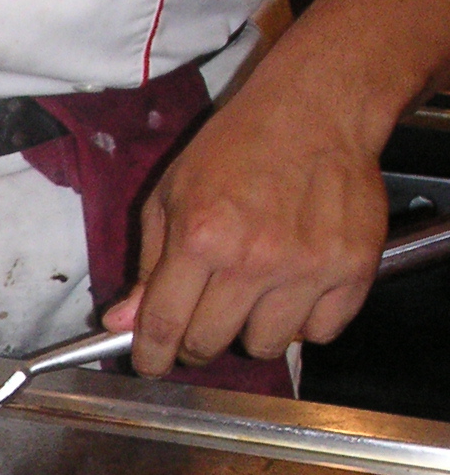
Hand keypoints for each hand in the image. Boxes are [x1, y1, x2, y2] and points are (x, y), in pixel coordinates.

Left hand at [104, 0, 449, 374]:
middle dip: (196, 340)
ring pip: (267, 345)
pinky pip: (320, 332)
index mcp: (201, 238)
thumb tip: (122, 323)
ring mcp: (308, 267)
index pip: (164, 325)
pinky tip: (293, 289)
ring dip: (253, 330)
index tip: (148, 364)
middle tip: (202, 317)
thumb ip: (147, 266)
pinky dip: (305, 321)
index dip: (149, 357)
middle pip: (211, 344)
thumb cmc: (237, 147)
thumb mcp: (170, 197)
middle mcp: (254, 259)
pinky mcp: (353, 269)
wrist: (314, 110)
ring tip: (253, 292)